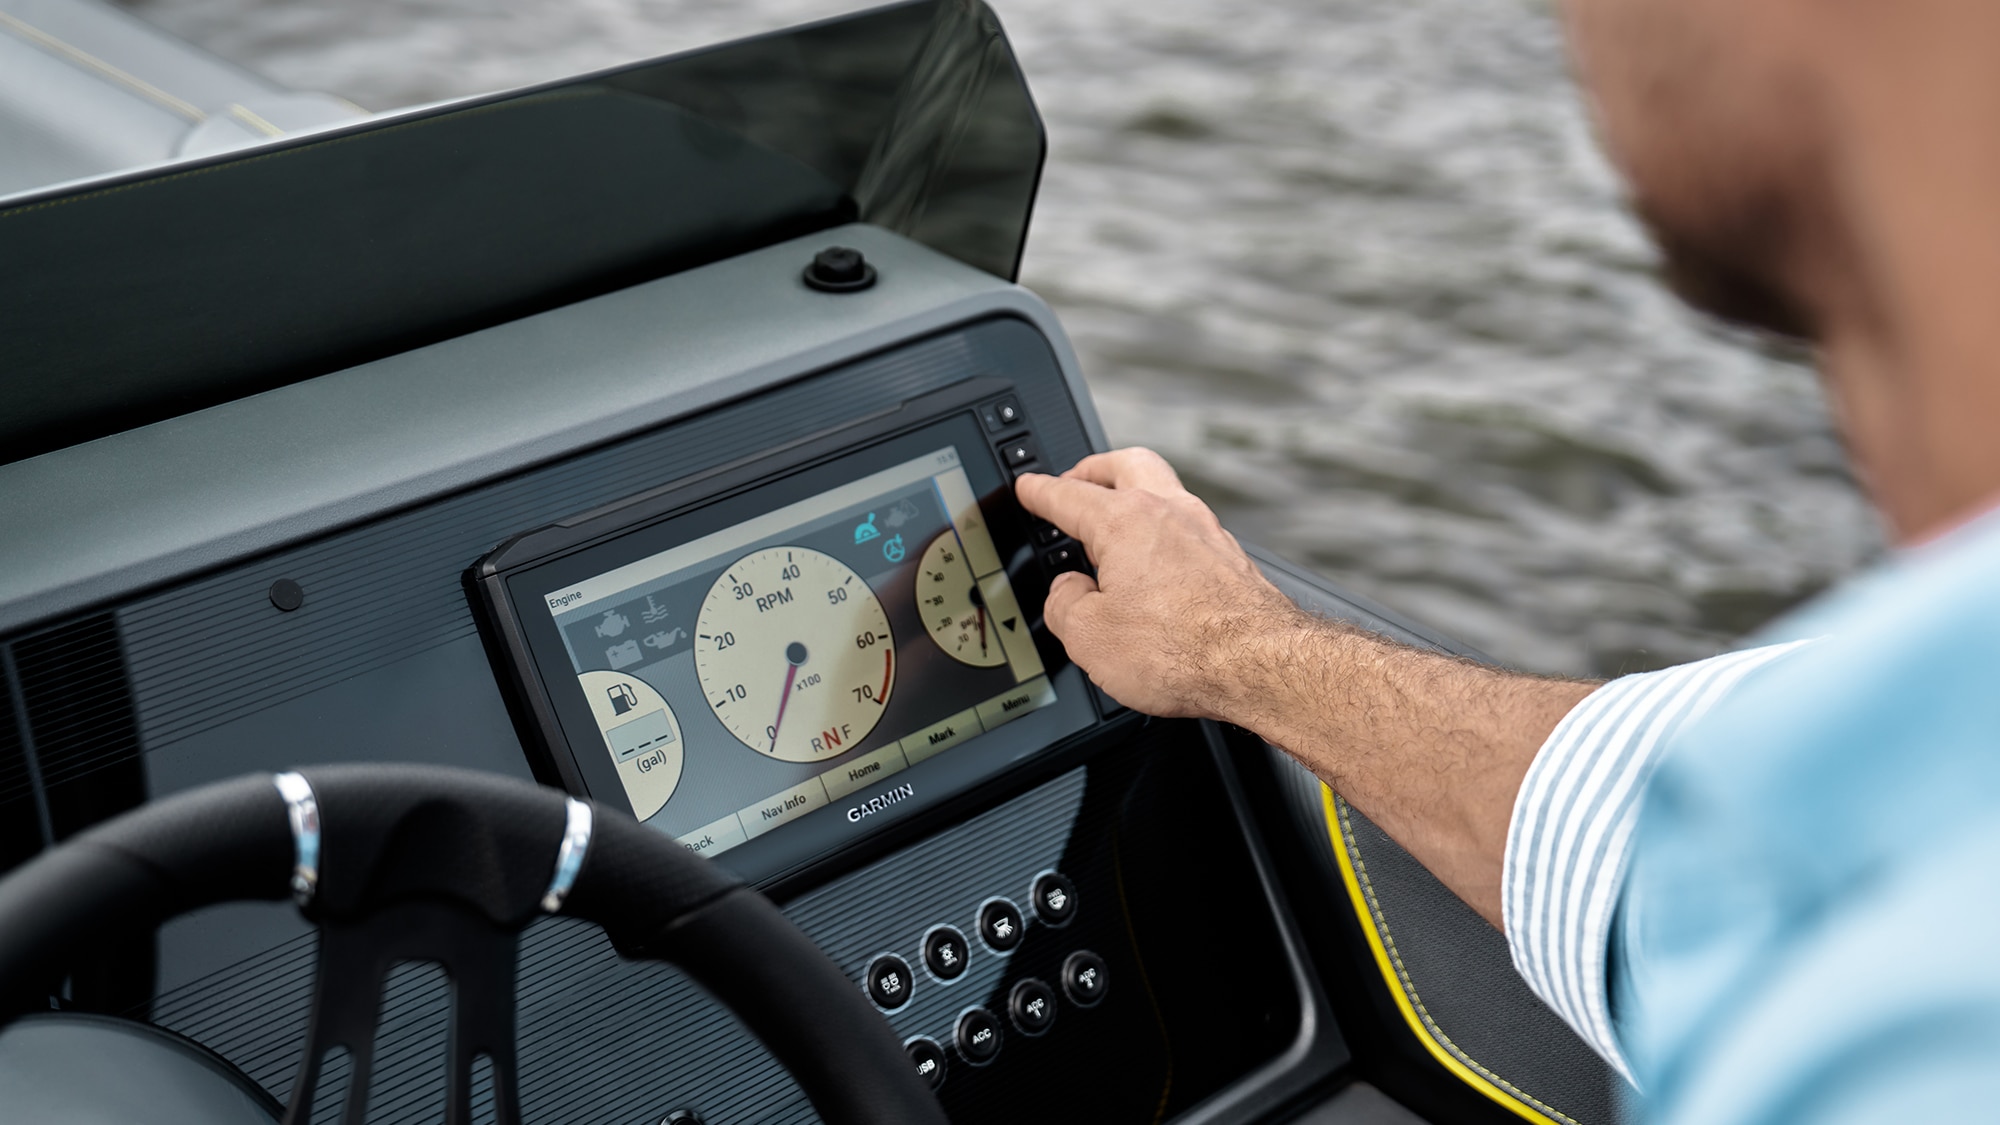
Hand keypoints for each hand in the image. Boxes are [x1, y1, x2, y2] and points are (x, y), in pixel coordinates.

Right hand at [1014, 448, 1301, 719]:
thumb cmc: (1183, 649)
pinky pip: (1189, 530)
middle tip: (1076, 481)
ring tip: (1115, 528)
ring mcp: (1207, 533)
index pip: (1069, 495)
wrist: (1259, 666)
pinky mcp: (1232, 560)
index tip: (1030, 487)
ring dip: (1135, 500)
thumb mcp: (1088, 637)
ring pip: (1164, 492)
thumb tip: (1068, 592)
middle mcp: (1170, 514)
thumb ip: (1064, 605)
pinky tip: (1158, 566)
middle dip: (1095, 469)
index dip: (1041, 492)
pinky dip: (1164, 536)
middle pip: (1126, 465)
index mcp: (1124, 522)